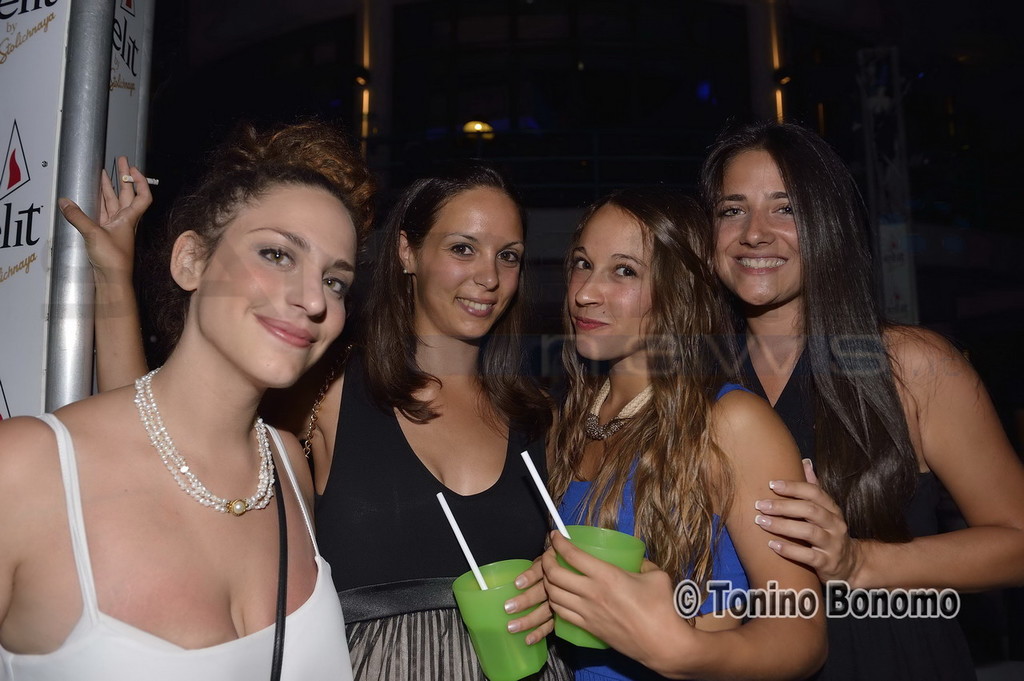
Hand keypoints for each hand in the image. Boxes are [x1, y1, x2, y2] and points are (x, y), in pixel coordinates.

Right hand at [58, 156, 151, 282]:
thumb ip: (78, 217)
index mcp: (129, 218)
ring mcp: (115, 227)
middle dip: (124, 176)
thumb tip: (64, 202)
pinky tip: (91, 195)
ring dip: (110, 187)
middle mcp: (124, 220)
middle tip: (120, 159)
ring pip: (114, 202)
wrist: (112, 279)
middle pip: (127, 194)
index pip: (143, 196)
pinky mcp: (105, 234)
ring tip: (104, 172)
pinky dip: (99, 202)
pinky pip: (103, 212)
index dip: (141, 181)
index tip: (134, 168)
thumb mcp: (93, 234)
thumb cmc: (112, 259)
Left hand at [503, 557, 552, 644]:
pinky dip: (540, 632)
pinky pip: (551, 625)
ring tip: (513, 627)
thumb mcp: (543, 560)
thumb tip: (510, 576)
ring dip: (529, 620)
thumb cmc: (551, 566)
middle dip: (525, 601)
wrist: (571, 572)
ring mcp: (558, 601)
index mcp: (548, 569)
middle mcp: (554, 586)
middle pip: (541, 593)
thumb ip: (532, 567)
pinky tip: (529, 639)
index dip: (529, 577)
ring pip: (545, 611)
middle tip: (508, 608)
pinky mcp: (560, 614)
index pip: (539, 571)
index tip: (517, 583)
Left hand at [541, 531, 691, 669]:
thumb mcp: (656, 575)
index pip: (573, 555)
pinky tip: (558, 596)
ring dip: (546, 582)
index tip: (555, 535)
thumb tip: (637, 561)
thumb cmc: (662, 609)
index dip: (559, 543)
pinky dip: (554, 602)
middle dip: (546, 561)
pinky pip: (561, 614)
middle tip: (549, 554)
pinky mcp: (589, 628)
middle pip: (555, 574)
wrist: (663, 644)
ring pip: (553, 595)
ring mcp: (588, 612)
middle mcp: (592, 593)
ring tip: (550, 574)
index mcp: (607, 576)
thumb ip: (643, 564)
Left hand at [754, 458, 864, 583]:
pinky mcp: (828, 563)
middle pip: (810, 510)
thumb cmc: (828, 533)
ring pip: (809, 532)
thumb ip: (813, 488)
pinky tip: (772, 545)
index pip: (815, 493)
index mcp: (832, 509)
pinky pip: (809, 556)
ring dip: (783, 526)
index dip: (793, 487)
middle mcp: (835, 524)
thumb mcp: (825, 511)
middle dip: (783, 506)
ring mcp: (833, 544)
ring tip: (762, 522)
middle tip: (760, 505)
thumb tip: (804, 462)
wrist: (849, 565)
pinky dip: (789, 550)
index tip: (771, 484)